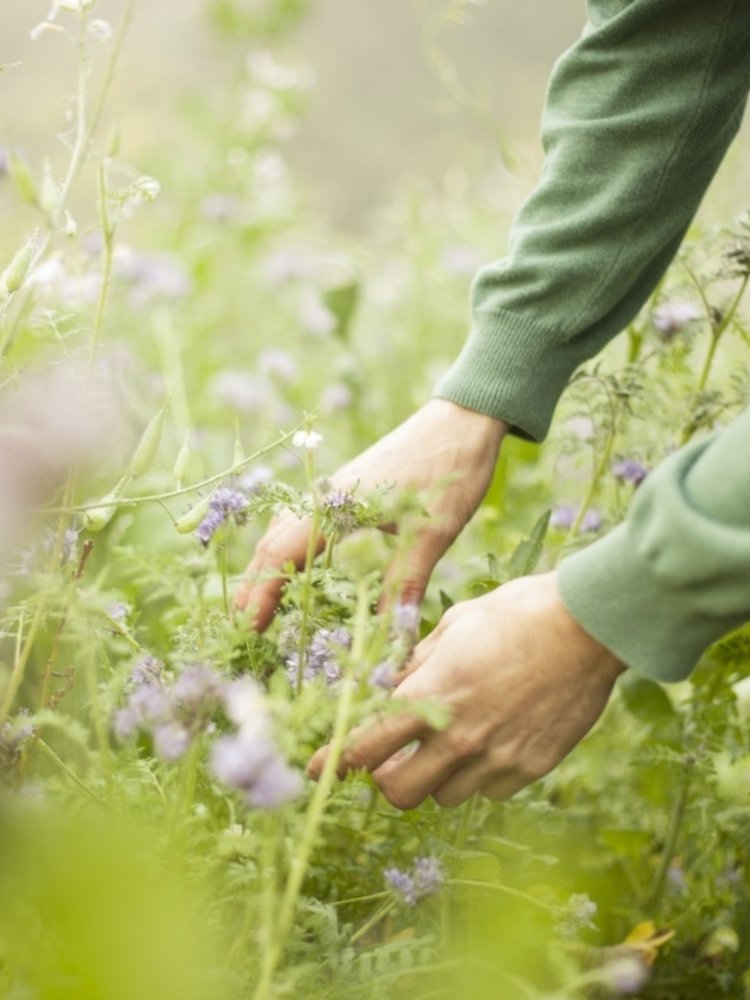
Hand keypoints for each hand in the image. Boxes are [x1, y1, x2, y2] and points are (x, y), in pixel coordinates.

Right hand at [235, 399, 507, 627]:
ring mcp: (335, 492)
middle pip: (272, 545)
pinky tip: (301, 566)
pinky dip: (290, 550)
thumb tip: (392, 638)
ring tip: (263, 605)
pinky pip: (304, 524)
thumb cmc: (448, 471)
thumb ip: (404, 585)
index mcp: (335, 506)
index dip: (259, 595)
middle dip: (254, 588)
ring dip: (269, 568)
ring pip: (285, 532)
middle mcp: (325, 498)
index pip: (279, 555)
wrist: (465, 418)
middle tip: (244, 630)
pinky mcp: (350, 491)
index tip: (247, 630)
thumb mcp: (431, 535)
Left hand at [308, 572, 624, 807]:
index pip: (365, 745)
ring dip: (436, 776)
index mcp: (432, 693)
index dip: (335, 762)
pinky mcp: (530, 768)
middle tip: (394, 757)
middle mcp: (459, 735)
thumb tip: (391, 684)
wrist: (589, 627)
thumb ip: (418, 662)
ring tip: (452, 741)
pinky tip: (492, 741)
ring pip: (444, 796)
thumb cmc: (516, 612)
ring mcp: (496, 756)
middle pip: (397, 792)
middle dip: (387, 778)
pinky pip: (488, 790)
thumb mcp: (454, 624)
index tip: (320, 770)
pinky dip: (480, 775)